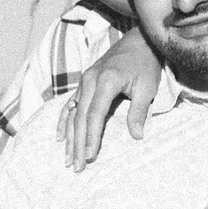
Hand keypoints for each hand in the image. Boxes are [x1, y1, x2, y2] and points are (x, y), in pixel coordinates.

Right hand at [59, 29, 162, 170]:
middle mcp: (90, 81)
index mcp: (106, 81)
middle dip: (77, 144)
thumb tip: (137, 136)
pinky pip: (70, 104)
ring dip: (69, 138)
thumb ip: (139, 112)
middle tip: (77, 166)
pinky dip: (64, 121)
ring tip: (67, 159)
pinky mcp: (84, 83)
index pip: (94, 115)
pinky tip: (60, 137)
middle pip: (80, 118)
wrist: (138, 42)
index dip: (91, 137)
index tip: (90, 156)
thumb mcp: (147, 87)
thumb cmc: (145, 64)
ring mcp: (84, 81)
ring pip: (72, 114)